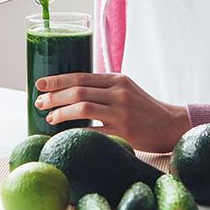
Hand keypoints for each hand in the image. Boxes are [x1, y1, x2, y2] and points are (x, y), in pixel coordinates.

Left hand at [35, 72, 189, 152]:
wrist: (170, 124)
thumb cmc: (143, 108)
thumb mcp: (125, 89)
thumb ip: (102, 88)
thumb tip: (69, 91)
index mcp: (116, 79)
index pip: (80, 76)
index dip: (57, 80)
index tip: (40, 84)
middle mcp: (118, 92)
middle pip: (78, 91)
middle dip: (54, 97)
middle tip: (39, 103)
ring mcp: (122, 111)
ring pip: (83, 108)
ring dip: (61, 113)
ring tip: (50, 118)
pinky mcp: (124, 130)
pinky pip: (94, 130)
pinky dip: (76, 131)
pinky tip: (66, 133)